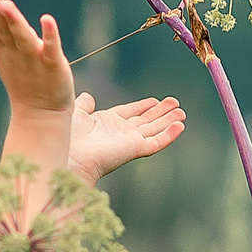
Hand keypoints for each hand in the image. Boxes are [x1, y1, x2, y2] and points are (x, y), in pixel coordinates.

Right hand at [0, 0, 72, 118]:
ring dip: (14, 21)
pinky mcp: (54, 66)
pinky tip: (47, 19)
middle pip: (4, 29)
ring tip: (6, 4)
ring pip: (23, 37)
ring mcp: (34, 60)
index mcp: (6, 49)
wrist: (40, 115)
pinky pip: (51, 49)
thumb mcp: (4, 51)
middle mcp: (17, 53)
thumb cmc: (24, 80)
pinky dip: (49, 35)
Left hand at [68, 93, 185, 182]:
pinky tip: (179, 126)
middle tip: (175, 103)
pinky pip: (156, 142)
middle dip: (161, 112)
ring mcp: (130, 142)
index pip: (131, 113)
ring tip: (181, 112)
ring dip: (168, 121)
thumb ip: (85, 104)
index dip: (144, 106)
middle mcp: (121, 133)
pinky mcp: (136, 149)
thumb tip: (88, 96)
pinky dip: (169, 135)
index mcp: (108, 123)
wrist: (71, 155)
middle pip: (146, 121)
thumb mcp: (78, 112)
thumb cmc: (70, 136)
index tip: (155, 100)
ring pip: (154, 130)